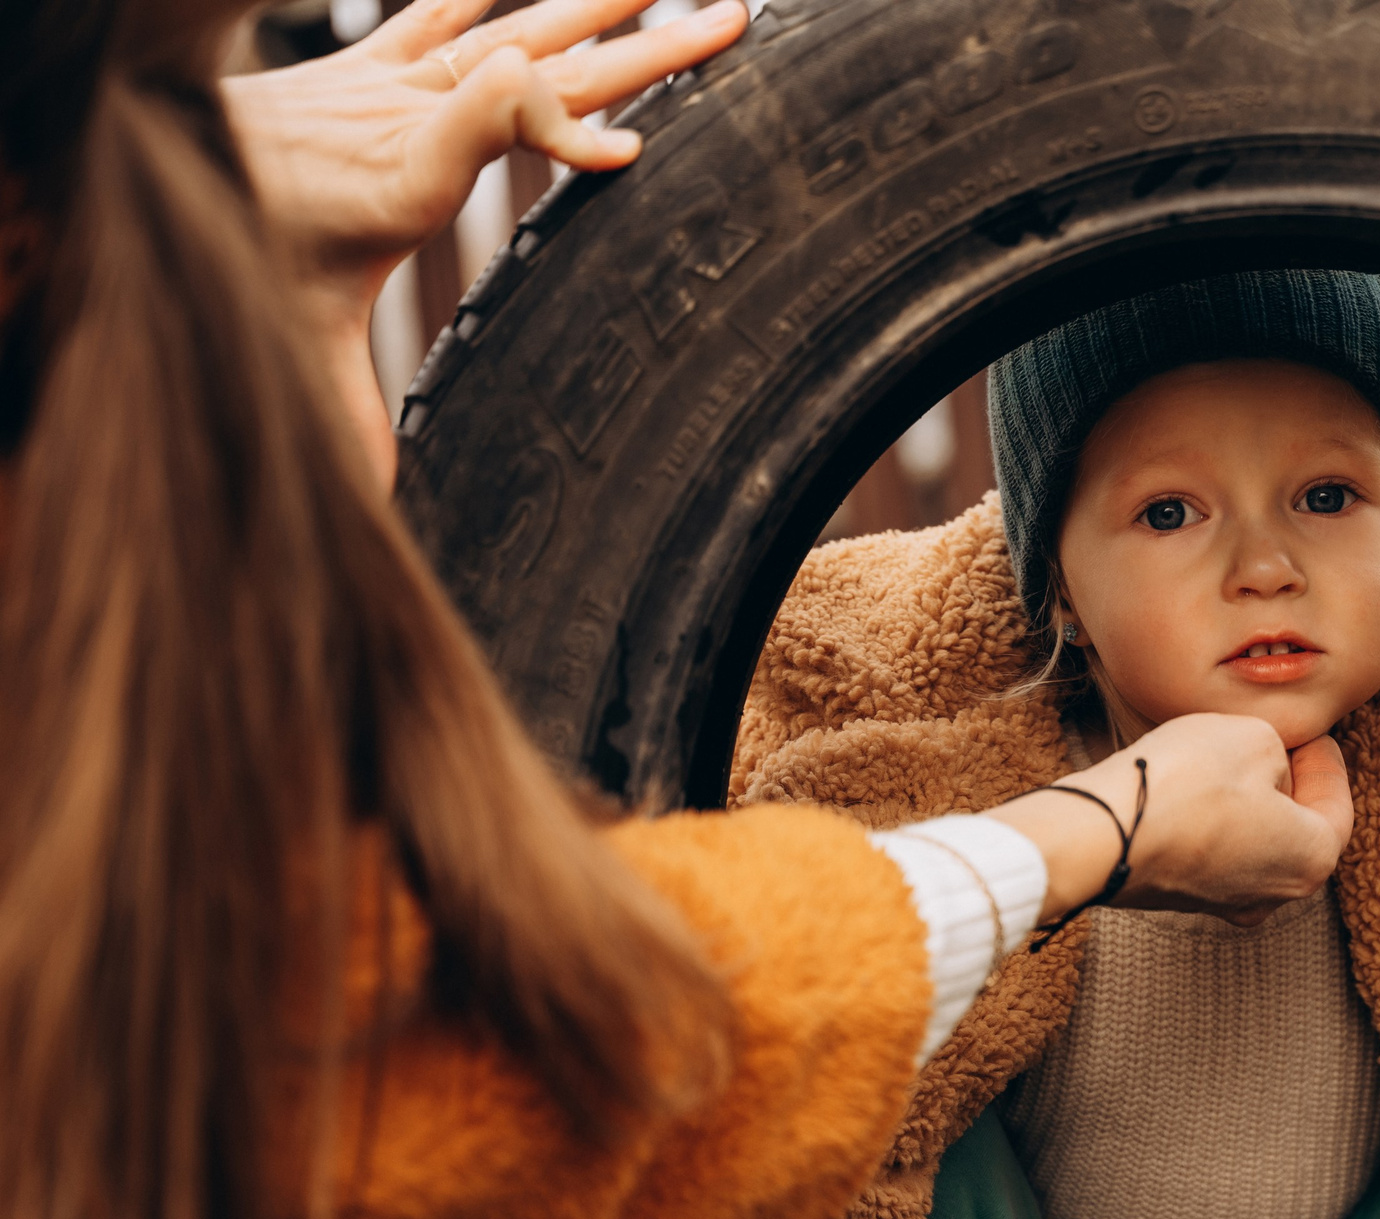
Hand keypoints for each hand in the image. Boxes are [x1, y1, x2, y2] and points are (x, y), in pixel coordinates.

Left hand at [221, 0, 748, 479]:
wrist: (157, 168)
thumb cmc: (236, 262)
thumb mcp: (293, 345)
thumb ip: (347, 426)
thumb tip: (385, 515)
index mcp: (401, 174)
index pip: (500, 114)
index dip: (574, 129)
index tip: (639, 157)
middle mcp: (405, 110)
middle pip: (544, 55)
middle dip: (647, 45)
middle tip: (731, 26)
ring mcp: (395, 79)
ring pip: (518, 20)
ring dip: (606, 3)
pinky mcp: (381, 64)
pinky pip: (453, 9)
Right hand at [985, 715, 1352, 926]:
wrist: (1100, 834)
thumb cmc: (1186, 784)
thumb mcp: (1253, 735)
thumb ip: (1277, 749)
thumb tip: (1266, 767)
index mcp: (1312, 860)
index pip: (1337, 805)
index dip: (1326, 761)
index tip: (1315, 734)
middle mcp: (1277, 895)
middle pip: (1298, 830)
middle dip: (1290, 782)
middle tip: (1277, 743)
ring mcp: (1226, 902)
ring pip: (1254, 842)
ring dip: (1249, 801)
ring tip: (1230, 759)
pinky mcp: (1183, 896)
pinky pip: (1213, 851)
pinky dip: (1213, 819)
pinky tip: (1193, 785)